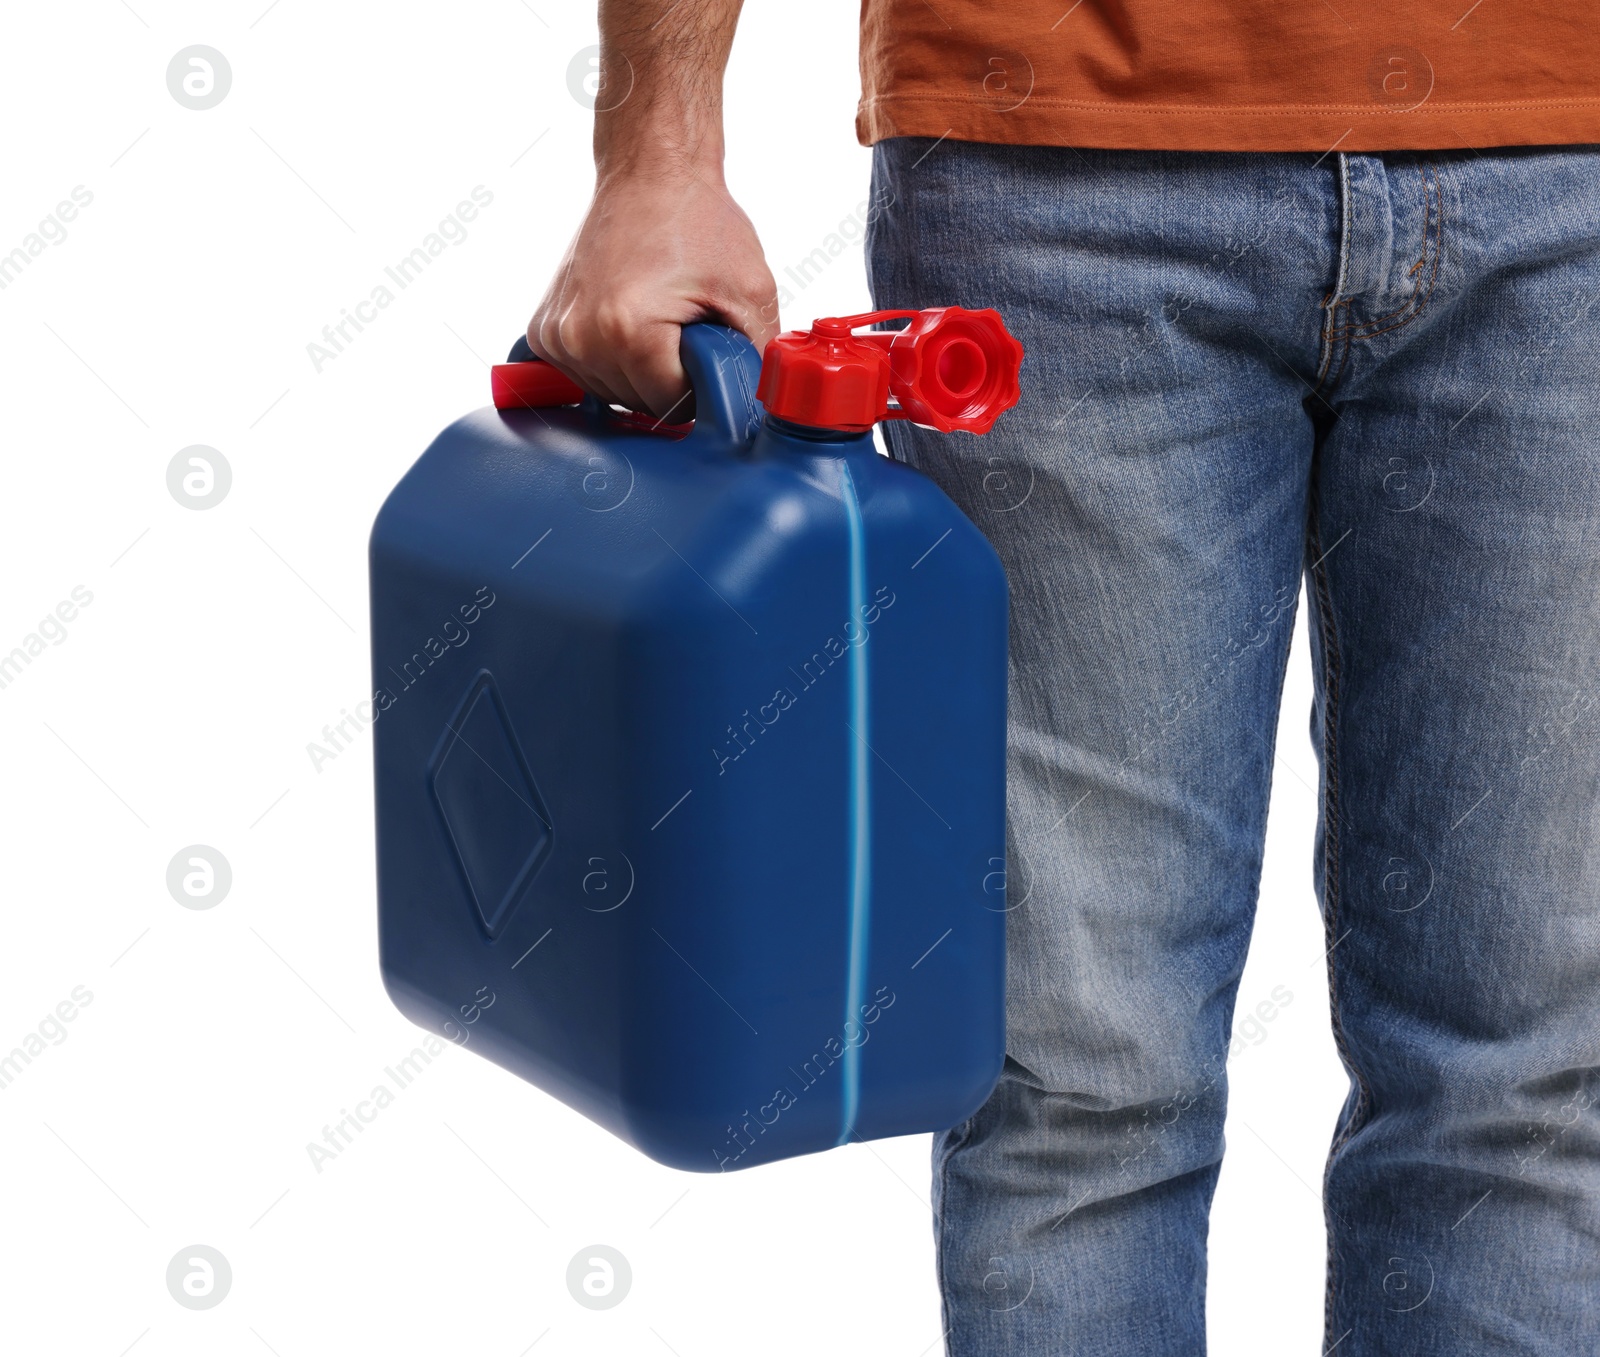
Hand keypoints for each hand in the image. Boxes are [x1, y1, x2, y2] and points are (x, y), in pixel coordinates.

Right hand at [527, 170, 779, 419]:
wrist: (650, 172)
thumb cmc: (699, 223)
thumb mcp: (751, 292)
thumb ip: (757, 360)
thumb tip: (758, 413)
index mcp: (628, 331)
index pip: (674, 406)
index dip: (701, 384)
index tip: (706, 344)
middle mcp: (581, 337)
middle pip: (641, 404)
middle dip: (671, 377)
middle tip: (683, 322)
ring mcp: (556, 336)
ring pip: (614, 395)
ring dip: (642, 372)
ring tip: (656, 318)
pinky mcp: (545, 331)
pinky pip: (588, 376)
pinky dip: (613, 360)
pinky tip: (628, 321)